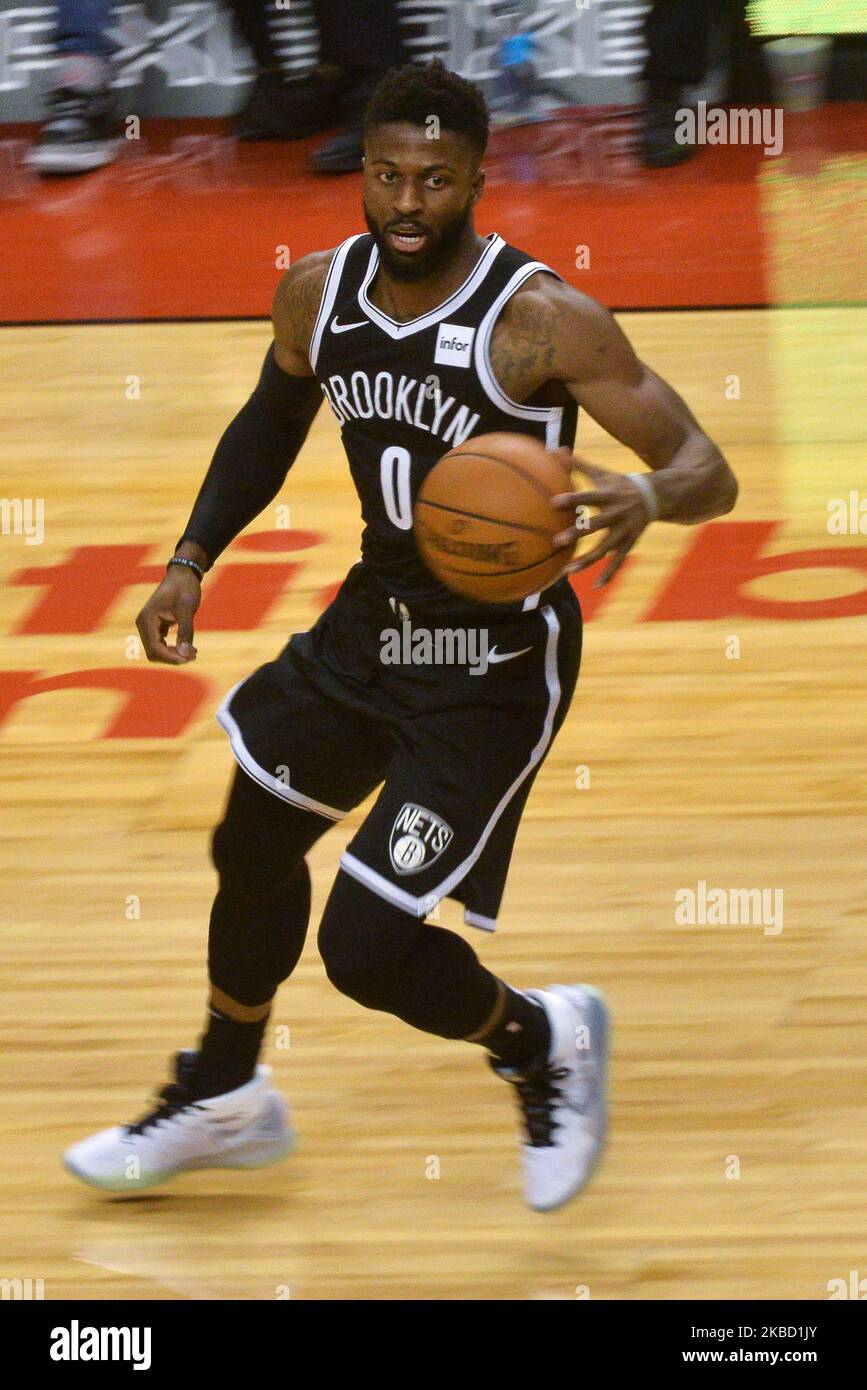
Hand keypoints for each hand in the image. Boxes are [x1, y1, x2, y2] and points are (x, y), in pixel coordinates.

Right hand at [135, 567, 200, 663]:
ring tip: (193, 652)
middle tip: (194, 654)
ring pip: (157, 651)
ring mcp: (149, 626)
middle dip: (173, 657)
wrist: (183, 574)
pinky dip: (173, 649)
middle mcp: (144, 624)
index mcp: (146, 620)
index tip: (190, 656)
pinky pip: (161, 645)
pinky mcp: (156, 627)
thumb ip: (185, 631)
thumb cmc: (184, 587)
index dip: (172, 657)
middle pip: (154, 653)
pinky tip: (188, 648)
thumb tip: (184, 654)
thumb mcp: (187, 609)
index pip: (155, 649)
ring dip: (174, 655)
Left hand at [550, 448, 653, 586]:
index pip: (588, 497)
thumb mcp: (603, 473)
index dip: (572, 500)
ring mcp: (624, 531)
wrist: (655, 496)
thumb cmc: (620, 484)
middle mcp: (617, 514)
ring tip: (567, 571)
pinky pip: (618, 561)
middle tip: (557, 541)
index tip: (554, 503)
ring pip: (604, 549)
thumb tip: (556, 450)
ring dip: (587, 561)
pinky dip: (608, 574)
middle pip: (596, 525)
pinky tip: (595, 586)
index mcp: (608, 496)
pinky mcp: (630, 543)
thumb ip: (579, 465)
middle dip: (577, 533)